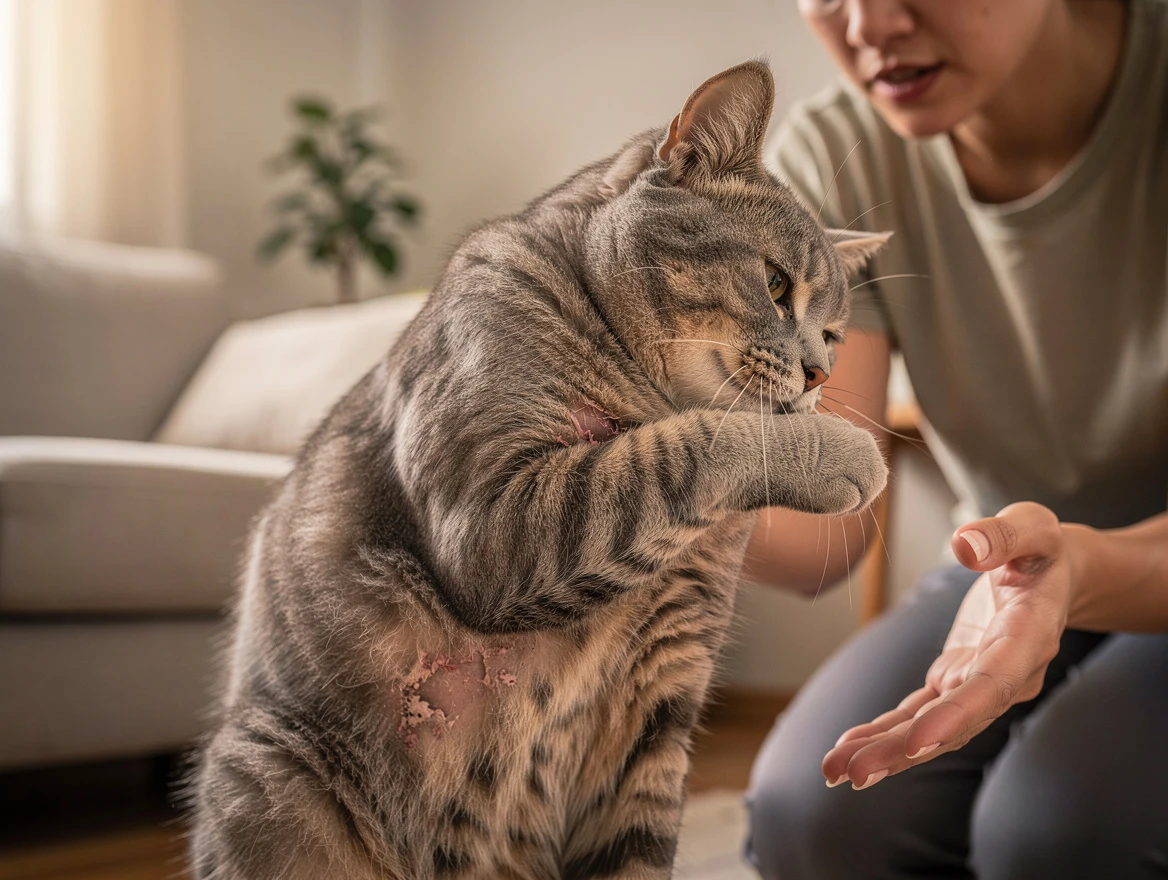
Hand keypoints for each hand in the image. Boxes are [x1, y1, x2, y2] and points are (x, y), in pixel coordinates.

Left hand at [821, 502, 1073, 789]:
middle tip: (855, 774)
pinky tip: (848, 748)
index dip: (956, 716)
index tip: (917, 743)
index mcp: (1027, 638)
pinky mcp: (954, 679)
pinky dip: (884, 730)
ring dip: (884, 750)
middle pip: (954, 721)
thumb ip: (1002, 535)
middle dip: (904, 750)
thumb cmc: (1040, 550)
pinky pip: (917, 712)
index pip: (991, 685)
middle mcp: (1005, 674)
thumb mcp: (1032, 527)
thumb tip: (965, 546)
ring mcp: (977, 683)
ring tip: (836, 771)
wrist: (1052, 574)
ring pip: (930, 726)